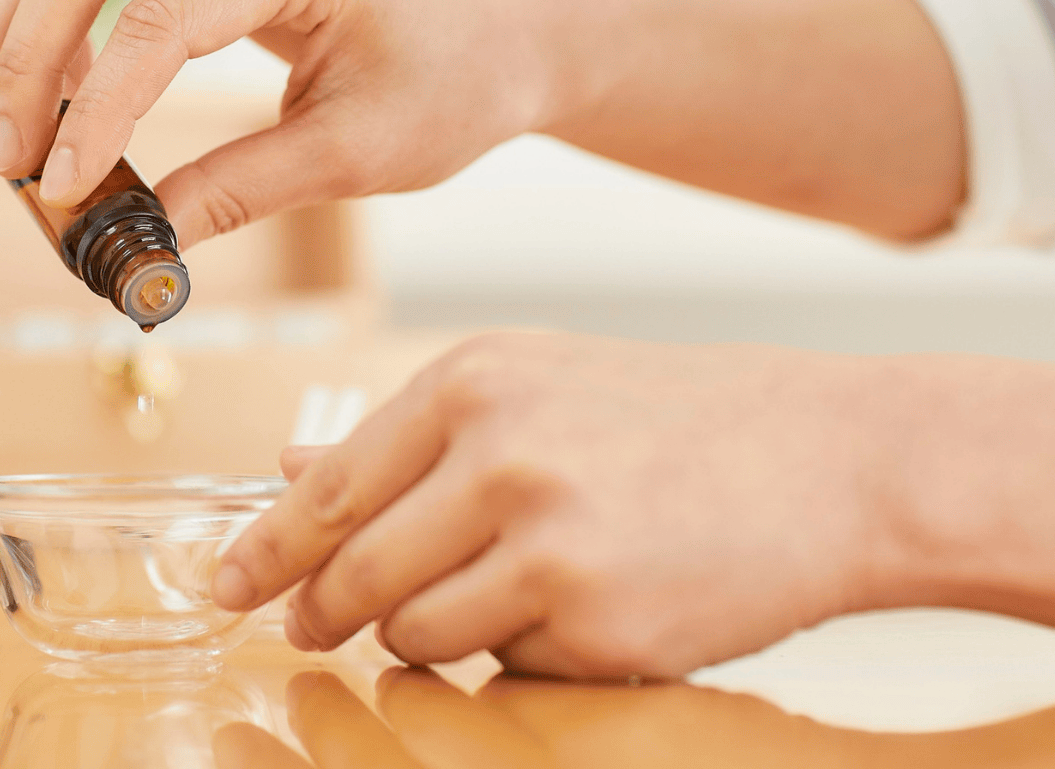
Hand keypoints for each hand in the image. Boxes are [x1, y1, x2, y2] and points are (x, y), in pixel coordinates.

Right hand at [0, 0, 547, 246]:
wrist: (497, 34)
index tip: (63, 186)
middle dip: (27, 55)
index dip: (100, 106)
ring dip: (17, 26)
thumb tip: (138, 243)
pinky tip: (45, 92)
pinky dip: (48, 13)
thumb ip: (240, 191)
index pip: (163, 17)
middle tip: (8, 156)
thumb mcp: (354, 156)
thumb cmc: (448, 88)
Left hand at [209, 330, 910, 678]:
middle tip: (306, 631)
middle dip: (321, 614)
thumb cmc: (669, 418)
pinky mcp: (601, 623)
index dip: (264, 550)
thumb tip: (286, 469)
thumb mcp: (532, 386)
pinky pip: (511, 668)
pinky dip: (522, 655)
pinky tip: (583, 609)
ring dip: (427, 638)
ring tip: (494, 598)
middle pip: (357, 572)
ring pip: (420, 634)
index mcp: (470, 385)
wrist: (832, 457)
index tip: (222, 587)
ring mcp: (550, 543)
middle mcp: (498, 456)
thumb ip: (406, 436)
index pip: (330, 489)